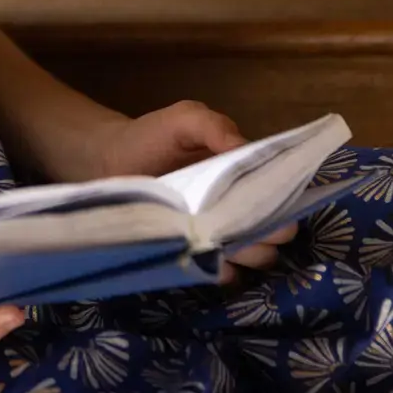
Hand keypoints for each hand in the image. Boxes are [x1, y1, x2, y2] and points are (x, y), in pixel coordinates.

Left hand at [87, 100, 298, 283]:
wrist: (110, 160)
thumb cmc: (153, 136)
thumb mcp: (185, 119)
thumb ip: (214, 127)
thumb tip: (244, 147)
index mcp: (246, 175)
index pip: (282, 195)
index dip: (282, 202)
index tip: (270, 205)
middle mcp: (240, 208)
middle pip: (275, 232)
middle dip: (269, 232)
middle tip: (249, 226)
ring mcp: (219, 234)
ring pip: (255, 256)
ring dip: (249, 253)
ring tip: (227, 242)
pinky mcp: (197, 254)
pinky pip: (223, 272)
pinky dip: (224, 271)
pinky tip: (212, 262)